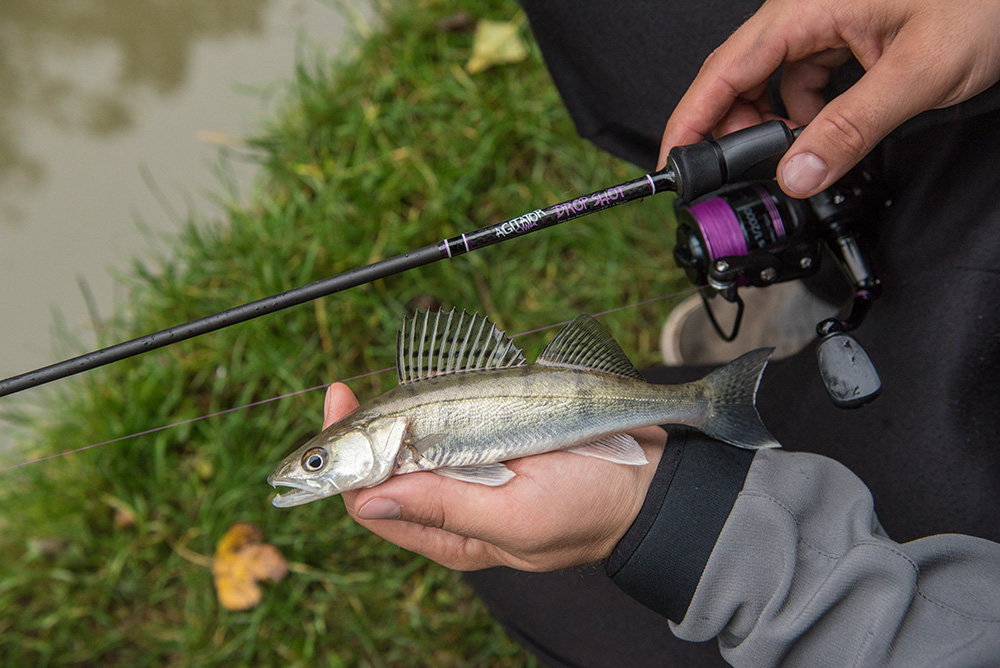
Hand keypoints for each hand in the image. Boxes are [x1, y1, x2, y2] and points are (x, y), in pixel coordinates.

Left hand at [322, 383, 664, 571]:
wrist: (648, 480)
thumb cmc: (588, 507)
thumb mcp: (516, 517)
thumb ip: (444, 510)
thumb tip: (367, 501)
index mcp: (451, 536)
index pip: (372, 501)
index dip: (344, 457)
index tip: (337, 401)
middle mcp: (452, 505)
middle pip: (385, 467)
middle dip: (367, 428)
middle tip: (355, 391)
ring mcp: (472, 471)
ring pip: (413, 440)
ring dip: (400, 412)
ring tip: (403, 393)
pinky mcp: (492, 442)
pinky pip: (448, 421)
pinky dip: (436, 401)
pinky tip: (437, 390)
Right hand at [658, 0, 999, 196]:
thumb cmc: (986, 0)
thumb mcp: (918, 72)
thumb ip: (852, 128)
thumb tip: (797, 174)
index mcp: (808, 7)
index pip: (725, 68)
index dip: (691, 119)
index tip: (672, 163)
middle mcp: (806, 10)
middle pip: (738, 75)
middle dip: (730, 129)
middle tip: (733, 176)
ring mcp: (823, 20)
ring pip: (769, 79)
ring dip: (767, 123)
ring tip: (785, 157)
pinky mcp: (842, 33)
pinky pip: (801, 78)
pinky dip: (800, 113)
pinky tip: (818, 133)